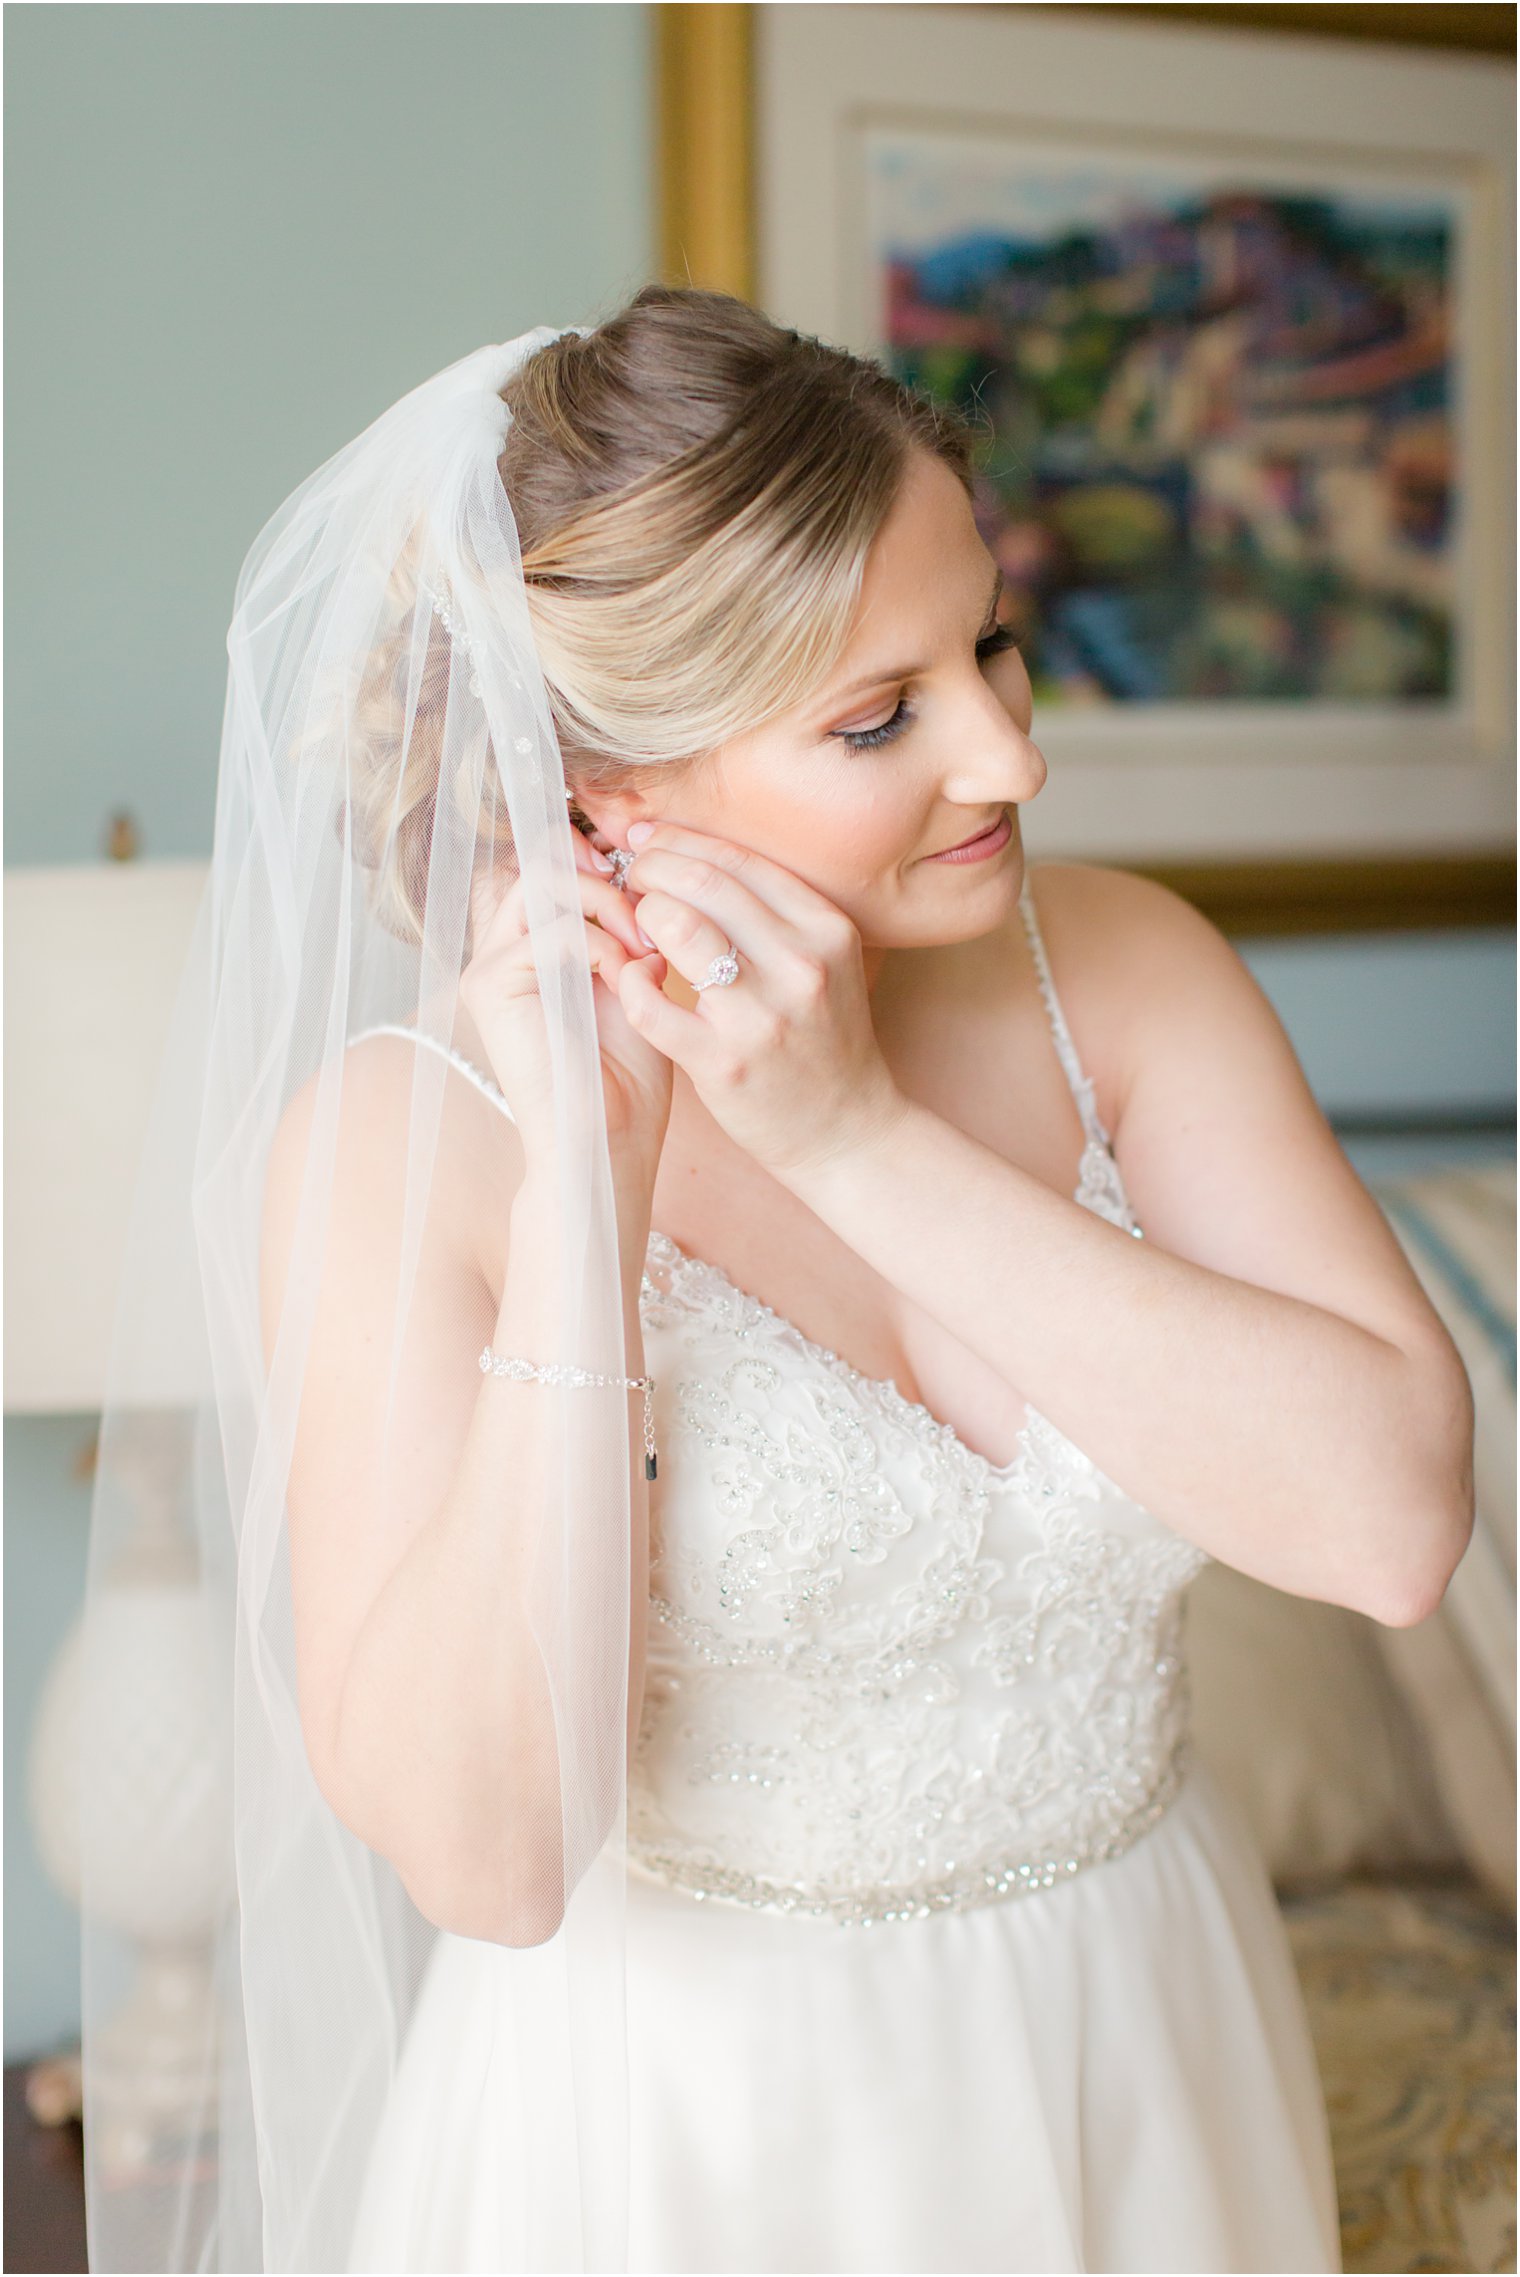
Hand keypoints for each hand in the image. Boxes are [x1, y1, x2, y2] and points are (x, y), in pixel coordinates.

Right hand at [460, 826, 673, 1175]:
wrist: (605, 1146)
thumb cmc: (626, 1083)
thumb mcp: (636, 991)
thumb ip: (633, 939)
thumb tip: (650, 894)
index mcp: (530, 951)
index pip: (550, 870)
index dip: (597, 862)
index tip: (649, 881)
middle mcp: (500, 953)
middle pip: (543, 865)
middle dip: (607, 881)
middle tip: (650, 925)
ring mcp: (489, 967)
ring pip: (544, 883)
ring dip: (608, 907)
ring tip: (645, 951)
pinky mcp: (490, 985)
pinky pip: (555, 930)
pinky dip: (604, 947)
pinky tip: (629, 981)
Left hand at [613, 821, 908, 1182]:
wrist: (847, 1131)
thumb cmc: (824, 1039)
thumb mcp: (823, 962)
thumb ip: (773, 913)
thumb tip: (693, 856)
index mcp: (826, 929)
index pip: (737, 861)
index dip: (679, 841)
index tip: (648, 841)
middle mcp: (800, 965)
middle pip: (701, 883)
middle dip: (650, 869)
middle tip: (630, 879)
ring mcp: (762, 1016)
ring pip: (675, 928)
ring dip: (639, 917)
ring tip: (635, 927)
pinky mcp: (723, 1063)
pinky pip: (651, 1003)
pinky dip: (630, 981)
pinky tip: (635, 978)